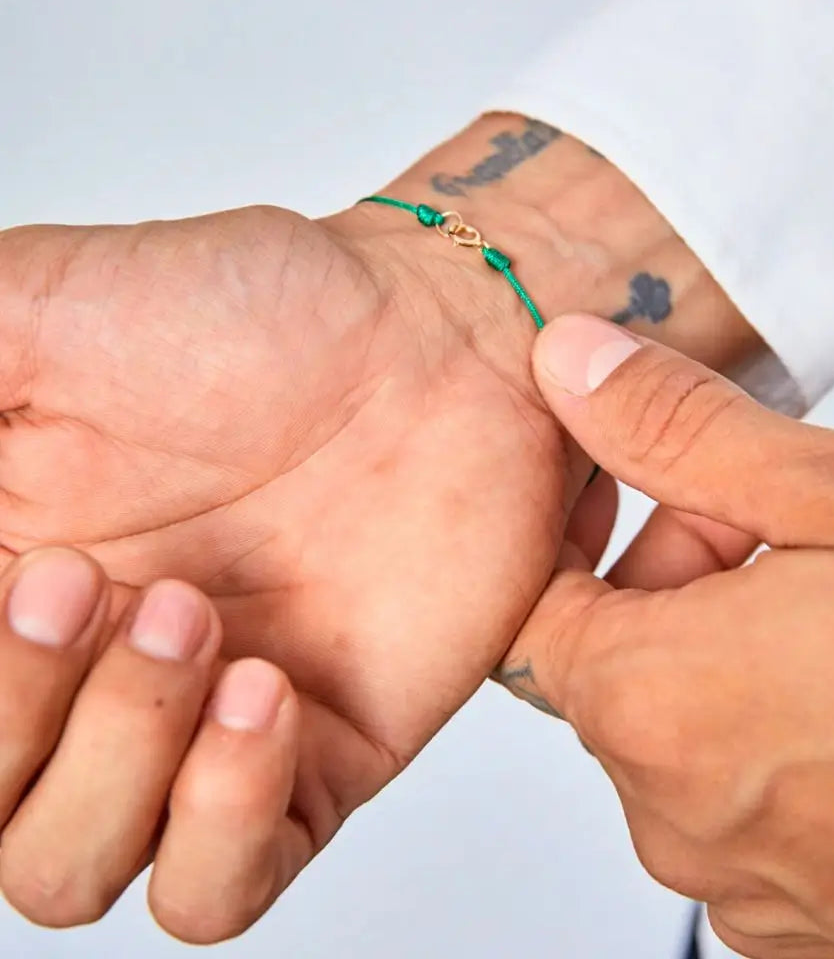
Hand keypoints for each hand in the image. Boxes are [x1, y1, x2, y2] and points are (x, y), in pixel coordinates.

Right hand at [0, 115, 748, 939]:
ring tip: (197, 618)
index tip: (25, 567)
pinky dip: (220, 814)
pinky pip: (228, 881)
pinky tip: (265, 690)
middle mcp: (96, 673)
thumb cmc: (262, 315)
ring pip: (73, 868)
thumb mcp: (48, 307)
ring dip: (113, 761)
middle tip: (96, 581)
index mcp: (13, 580)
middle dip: (18, 709)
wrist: (437, 343)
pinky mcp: (321, 752)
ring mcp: (201, 724)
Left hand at [500, 315, 833, 958]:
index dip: (580, 537)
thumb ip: (673, 428)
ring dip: (720, 664)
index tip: (630, 497)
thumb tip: (571, 366)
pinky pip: (736, 808)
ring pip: (673, 740)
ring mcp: (742, 881)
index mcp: (655, 704)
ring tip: (832, 615)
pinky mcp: (804, 923)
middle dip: (666, 587)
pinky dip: (766, 744)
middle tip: (768, 534)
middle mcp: (675, 814)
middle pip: (607, 671)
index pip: (536, 609)